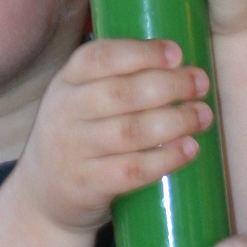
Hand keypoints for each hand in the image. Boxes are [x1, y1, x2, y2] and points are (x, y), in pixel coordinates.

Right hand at [18, 38, 213, 233]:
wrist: (43, 194)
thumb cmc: (78, 136)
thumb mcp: (79, 99)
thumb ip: (115, 79)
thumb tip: (180, 64)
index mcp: (66, 81)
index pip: (99, 57)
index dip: (141, 53)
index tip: (177, 53)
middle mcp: (65, 112)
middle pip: (121, 93)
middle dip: (169, 85)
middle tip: (201, 84)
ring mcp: (73, 150)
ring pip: (130, 131)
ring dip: (175, 121)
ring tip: (203, 116)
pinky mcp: (87, 184)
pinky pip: (132, 170)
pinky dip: (165, 158)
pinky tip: (189, 149)